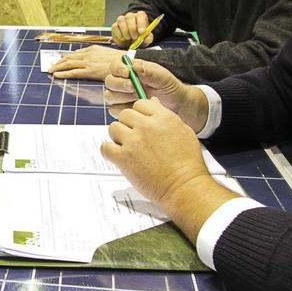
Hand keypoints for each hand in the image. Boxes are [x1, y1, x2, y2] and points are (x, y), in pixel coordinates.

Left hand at [49, 45, 124, 80]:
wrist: (126, 64)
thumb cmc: (120, 61)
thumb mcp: (107, 54)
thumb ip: (97, 56)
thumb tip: (91, 60)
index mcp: (92, 49)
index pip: (76, 53)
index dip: (66, 57)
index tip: (60, 61)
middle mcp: (88, 54)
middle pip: (69, 57)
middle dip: (58, 62)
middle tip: (50, 66)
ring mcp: (88, 62)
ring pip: (68, 64)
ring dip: (57, 67)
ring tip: (50, 70)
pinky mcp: (89, 71)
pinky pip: (73, 72)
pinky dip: (63, 73)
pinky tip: (56, 75)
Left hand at [101, 98, 238, 242]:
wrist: (183, 186)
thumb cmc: (187, 163)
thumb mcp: (182, 131)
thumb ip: (165, 116)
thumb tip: (153, 104)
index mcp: (163, 118)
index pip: (140, 104)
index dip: (139, 114)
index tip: (140, 123)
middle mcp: (147, 126)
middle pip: (125, 115)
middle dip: (128, 125)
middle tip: (133, 138)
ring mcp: (133, 142)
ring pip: (113, 128)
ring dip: (118, 137)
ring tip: (127, 148)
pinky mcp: (124, 158)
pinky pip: (105, 147)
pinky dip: (108, 152)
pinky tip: (116, 156)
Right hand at [104, 59, 208, 132]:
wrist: (176, 105)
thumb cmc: (169, 88)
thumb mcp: (163, 77)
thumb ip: (149, 71)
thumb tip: (134, 66)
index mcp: (130, 71)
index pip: (114, 66)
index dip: (118, 69)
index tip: (127, 73)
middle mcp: (123, 83)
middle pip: (109, 82)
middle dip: (120, 84)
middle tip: (133, 88)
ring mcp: (121, 97)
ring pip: (110, 96)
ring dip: (122, 97)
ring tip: (138, 98)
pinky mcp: (122, 110)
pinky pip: (113, 110)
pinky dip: (123, 109)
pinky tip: (136, 108)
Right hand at [111, 11, 153, 48]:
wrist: (129, 43)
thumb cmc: (139, 38)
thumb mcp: (145, 39)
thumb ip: (148, 38)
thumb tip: (147, 38)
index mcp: (140, 16)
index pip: (140, 14)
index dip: (141, 23)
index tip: (142, 32)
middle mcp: (130, 16)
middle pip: (129, 16)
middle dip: (132, 28)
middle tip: (134, 37)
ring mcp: (122, 20)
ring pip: (121, 20)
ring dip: (125, 31)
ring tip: (128, 38)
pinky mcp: (115, 25)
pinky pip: (115, 27)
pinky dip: (119, 34)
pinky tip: (123, 38)